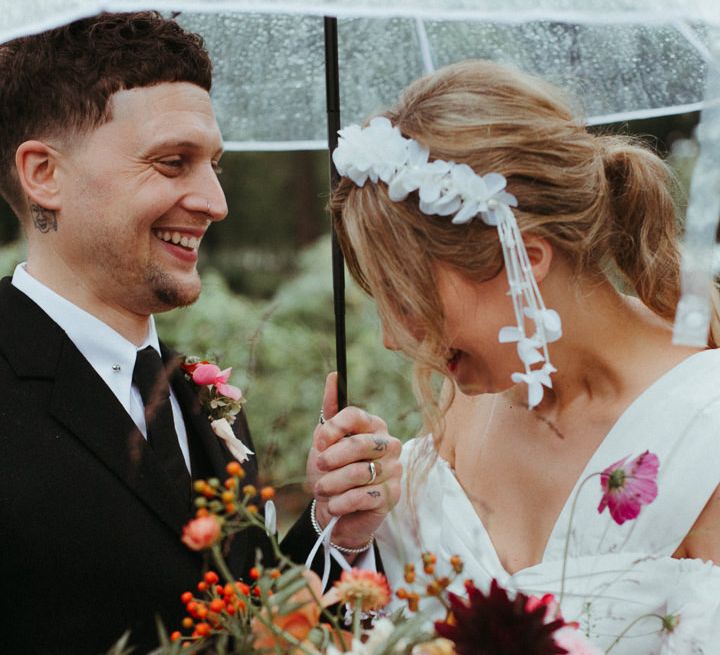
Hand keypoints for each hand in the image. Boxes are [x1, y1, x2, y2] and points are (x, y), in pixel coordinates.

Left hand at [307, 372, 401, 554]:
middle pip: (358, 444)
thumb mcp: (324, 441)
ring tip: (322, 490)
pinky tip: (335, 504)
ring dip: (331, 484)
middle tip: (319, 467)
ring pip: (358, 472)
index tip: (319, 443)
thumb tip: (333, 376)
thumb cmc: (331, 472)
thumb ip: (330, 410)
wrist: (335, 510)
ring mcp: (394, 470)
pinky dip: (341, 502)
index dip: (332, 429)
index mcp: (374, 425)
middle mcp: (389, 444)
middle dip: (331, 458)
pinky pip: (363, 496)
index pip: (354, 415)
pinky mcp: (392, 495)